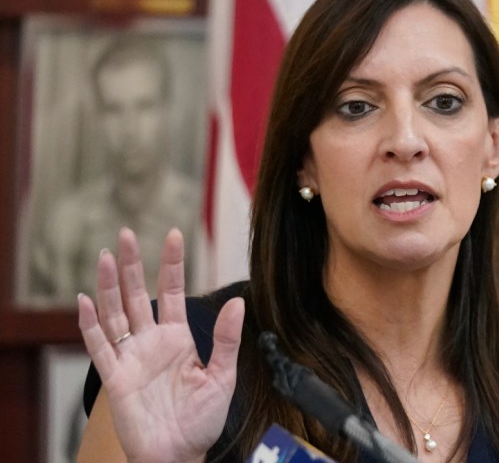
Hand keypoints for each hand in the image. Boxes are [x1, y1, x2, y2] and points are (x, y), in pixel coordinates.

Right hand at [78, 228, 244, 462]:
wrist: (180, 454)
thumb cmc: (201, 420)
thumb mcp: (222, 376)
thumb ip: (226, 340)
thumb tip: (237, 303)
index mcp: (178, 338)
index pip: (172, 291)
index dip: (171, 264)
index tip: (173, 234)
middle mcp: (151, 342)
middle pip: (137, 295)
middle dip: (132, 264)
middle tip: (126, 233)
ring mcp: (131, 357)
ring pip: (115, 313)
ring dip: (109, 286)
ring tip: (107, 256)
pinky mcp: (116, 377)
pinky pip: (99, 346)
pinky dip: (89, 324)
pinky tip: (84, 300)